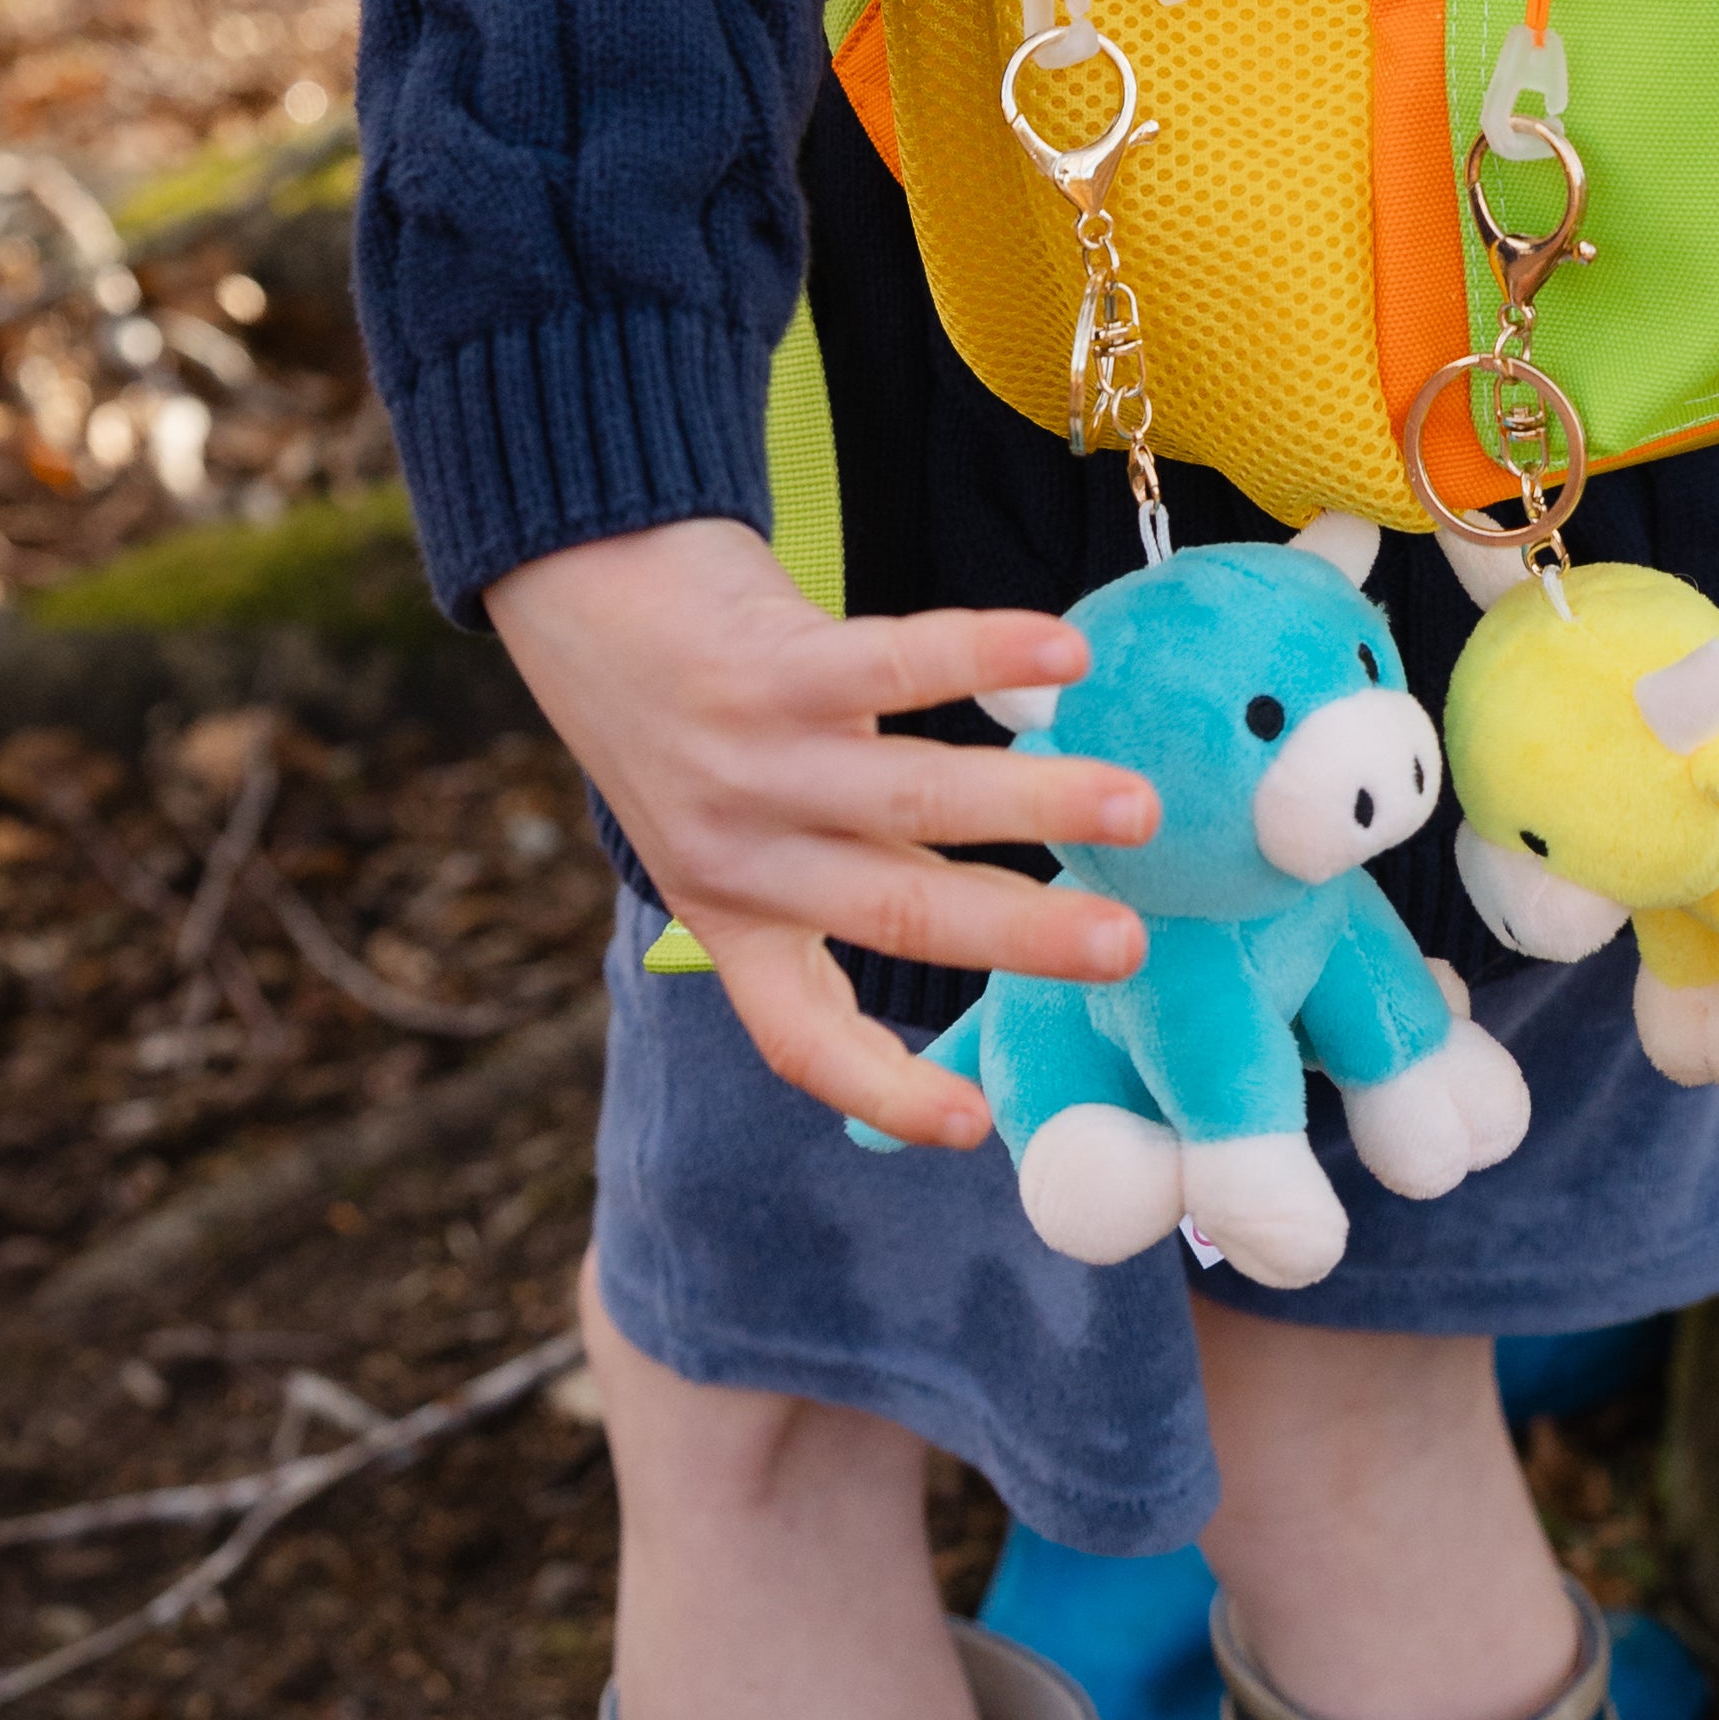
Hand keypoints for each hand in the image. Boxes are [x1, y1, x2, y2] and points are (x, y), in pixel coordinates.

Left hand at [485, 517, 1153, 1149]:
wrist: (580, 592)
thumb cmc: (693, 718)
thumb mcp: (736, 831)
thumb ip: (842, 868)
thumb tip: (997, 914)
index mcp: (732, 917)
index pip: (798, 1034)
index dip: (882, 1090)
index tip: (975, 1127)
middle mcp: (741, 856)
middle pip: (898, 914)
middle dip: (1023, 935)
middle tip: (1127, 948)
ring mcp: (754, 761)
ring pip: (914, 800)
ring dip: (1037, 802)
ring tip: (1138, 809)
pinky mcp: (771, 664)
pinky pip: (893, 667)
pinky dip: (986, 657)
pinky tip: (1066, 654)